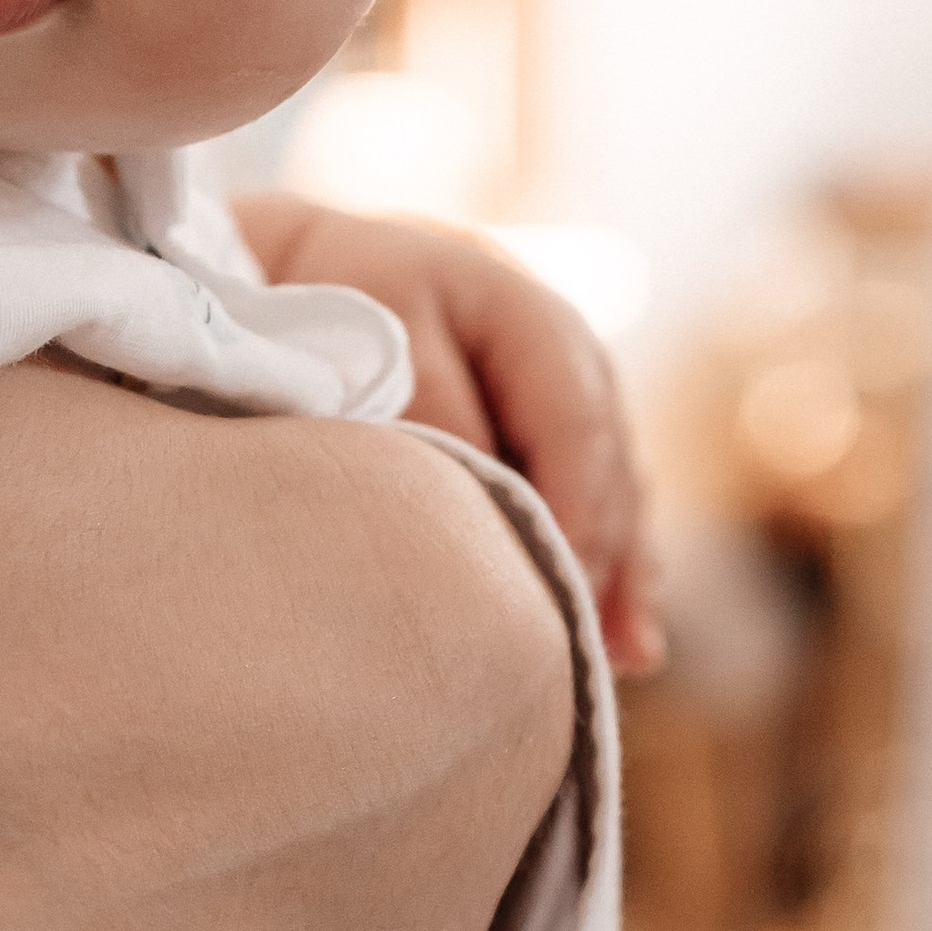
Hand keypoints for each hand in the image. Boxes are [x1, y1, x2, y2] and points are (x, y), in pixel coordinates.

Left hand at [232, 194, 662, 674]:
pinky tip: (622, 640)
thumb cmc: (331, 302)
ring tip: (627, 655)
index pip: (573, 421)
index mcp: (527, 317)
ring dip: (622, 572)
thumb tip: (476, 501)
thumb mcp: (371, 340)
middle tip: (594, 646)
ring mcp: (564, 399)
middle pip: (607, 464)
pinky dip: (605, 566)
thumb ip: (430, 412)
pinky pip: (593, 504)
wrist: (305, 275)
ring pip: (613, 490)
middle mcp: (566, 359)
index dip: (576, 504)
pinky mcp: (547, 438)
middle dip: (609, 553)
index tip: (561, 580)